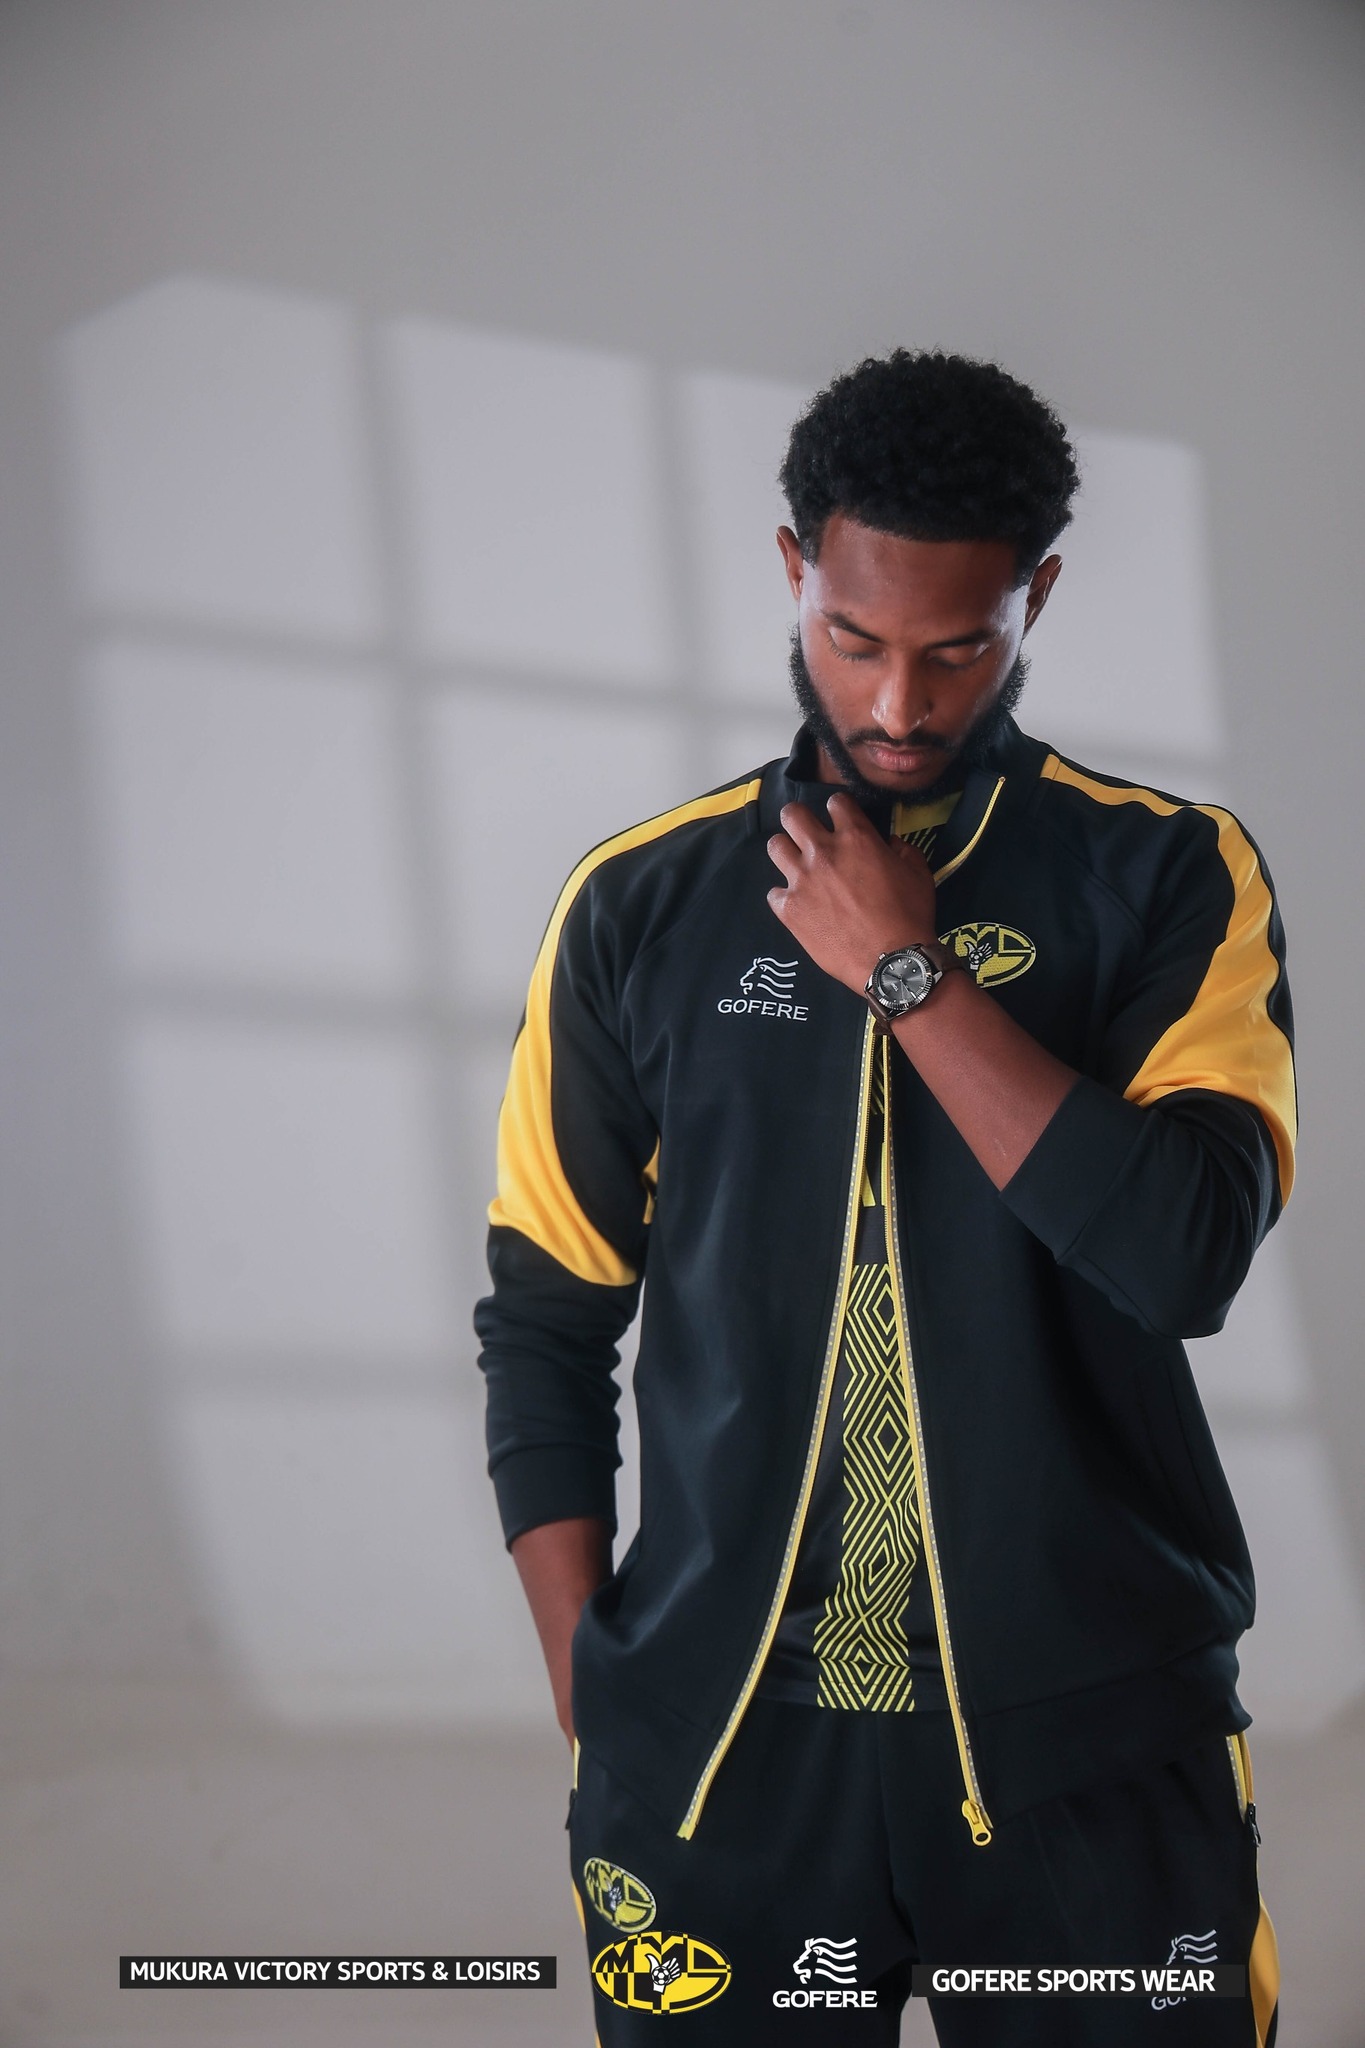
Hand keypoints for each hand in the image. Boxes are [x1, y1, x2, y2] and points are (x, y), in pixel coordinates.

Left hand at [766, 792, 937, 994]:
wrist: (892, 961)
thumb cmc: (910, 915)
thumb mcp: (918, 873)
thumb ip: (901, 849)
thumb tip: (887, 842)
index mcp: (856, 837)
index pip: (834, 801)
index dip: (838, 808)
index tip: (840, 820)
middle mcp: (823, 851)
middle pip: (792, 814)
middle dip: (799, 819)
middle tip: (807, 834)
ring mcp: (801, 880)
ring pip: (775, 846)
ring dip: (786, 852)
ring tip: (797, 866)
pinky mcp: (789, 909)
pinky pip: (773, 893)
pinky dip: (784, 897)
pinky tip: (797, 904)